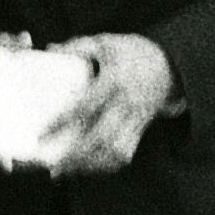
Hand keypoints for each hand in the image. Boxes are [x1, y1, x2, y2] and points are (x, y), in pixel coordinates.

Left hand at [40, 34, 173, 175]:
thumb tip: (50, 49)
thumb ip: (78, 46)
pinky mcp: (141, 129)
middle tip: (53, 165)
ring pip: (113, 151)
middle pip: (99, 137)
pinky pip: (125, 153)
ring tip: (67, 171)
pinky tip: (89, 168)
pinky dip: (107, 165)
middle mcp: (126, 104)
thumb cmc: (133, 52)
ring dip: (90, 165)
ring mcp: (136, 119)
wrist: (171, 64)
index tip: (42, 135)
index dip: (62, 123)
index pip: (85, 107)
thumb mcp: (106, 43)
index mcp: (114, 81)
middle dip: (75, 155)